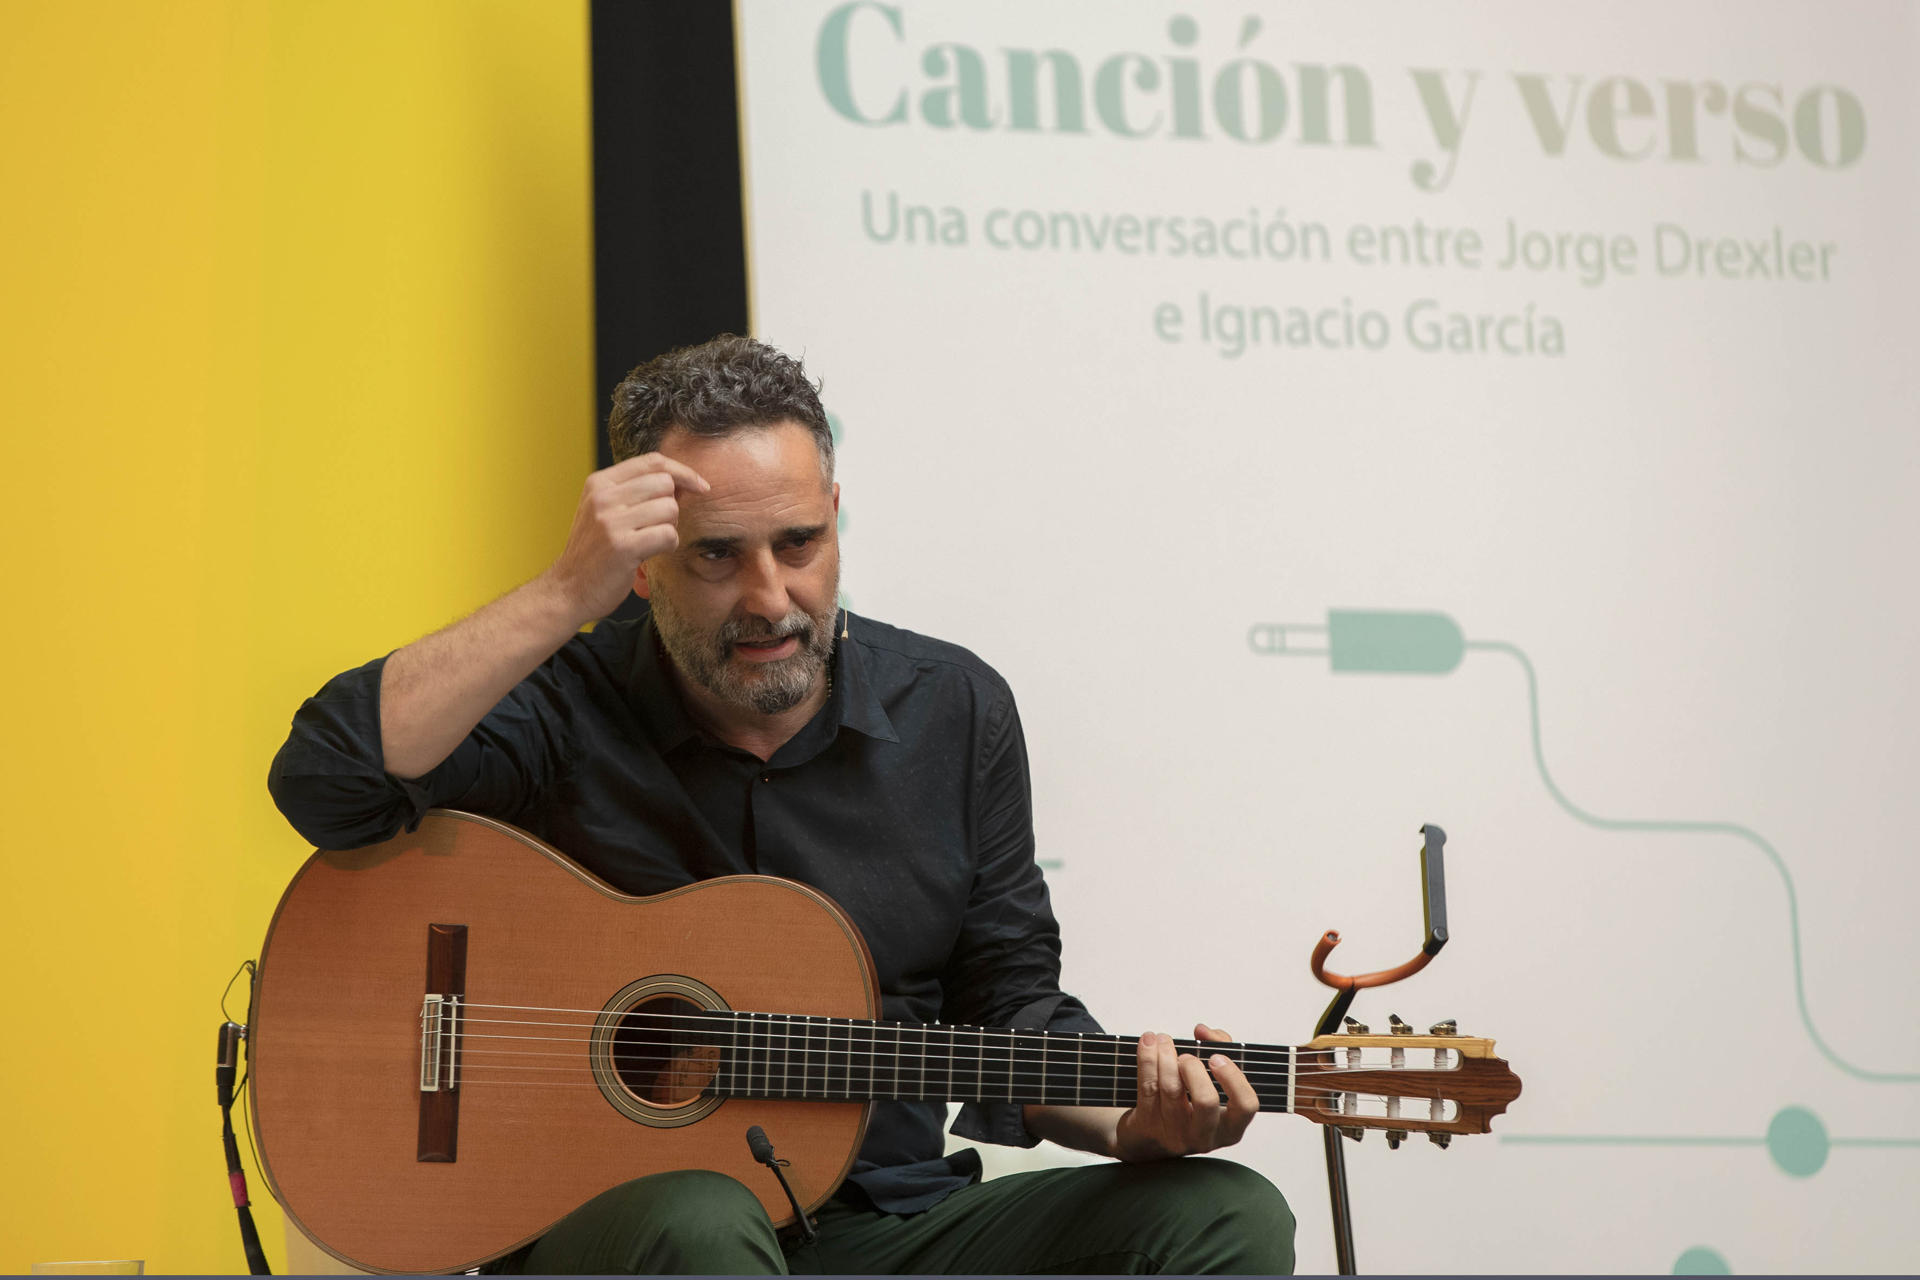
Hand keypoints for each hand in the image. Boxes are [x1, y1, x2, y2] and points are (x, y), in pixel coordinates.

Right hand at [543, 454, 708, 623]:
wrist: (567, 590)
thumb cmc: (593, 552)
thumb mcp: (602, 511)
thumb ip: (633, 492)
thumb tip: (681, 482)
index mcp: (599, 483)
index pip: (653, 462)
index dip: (683, 472)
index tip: (700, 486)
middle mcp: (603, 497)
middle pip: (665, 484)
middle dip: (673, 506)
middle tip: (658, 526)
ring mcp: (611, 521)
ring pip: (670, 509)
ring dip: (670, 527)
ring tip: (650, 542)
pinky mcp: (623, 547)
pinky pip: (669, 535)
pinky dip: (669, 546)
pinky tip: (652, 554)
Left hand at [1111, 1023, 1257, 1161]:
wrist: (1150, 1136)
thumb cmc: (1189, 1102)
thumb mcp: (1212, 1081)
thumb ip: (1217, 1048)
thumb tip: (1203, 1031)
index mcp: (1229, 1127)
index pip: (1246, 1105)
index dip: (1233, 1077)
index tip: (1217, 1058)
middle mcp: (1205, 1135)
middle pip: (1206, 1101)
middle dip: (1194, 1069)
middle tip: (1186, 1056)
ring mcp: (1175, 1134)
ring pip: (1171, 1090)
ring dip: (1166, 1057)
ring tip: (1163, 1040)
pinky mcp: (1148, 1127)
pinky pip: (1148, 1088)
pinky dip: (1147, 1059)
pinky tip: (1148, 1044)